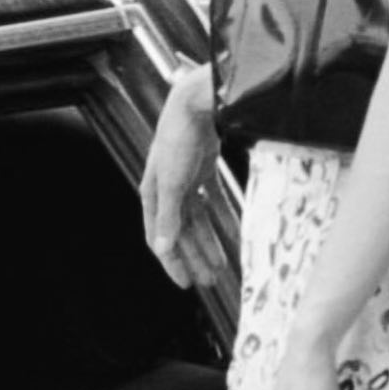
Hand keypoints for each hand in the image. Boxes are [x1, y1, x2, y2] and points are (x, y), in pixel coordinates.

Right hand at [140, 64, 225, 288]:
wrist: (195, 104)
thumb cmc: (177, 140)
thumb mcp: (172, 183)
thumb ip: (168, 217)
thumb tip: (163, 249)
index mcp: (153, 195)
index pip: (159, 238)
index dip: (171, 262)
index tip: (185, 285)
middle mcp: (167, 189)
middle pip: (181, 232)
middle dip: (195, 257)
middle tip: (210, 281)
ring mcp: (186, 179)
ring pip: (198, 219)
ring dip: (209, 242)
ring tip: (222, 265)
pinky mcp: (204, 168)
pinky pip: (213, 201)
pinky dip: (223, 217)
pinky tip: (235, 233)